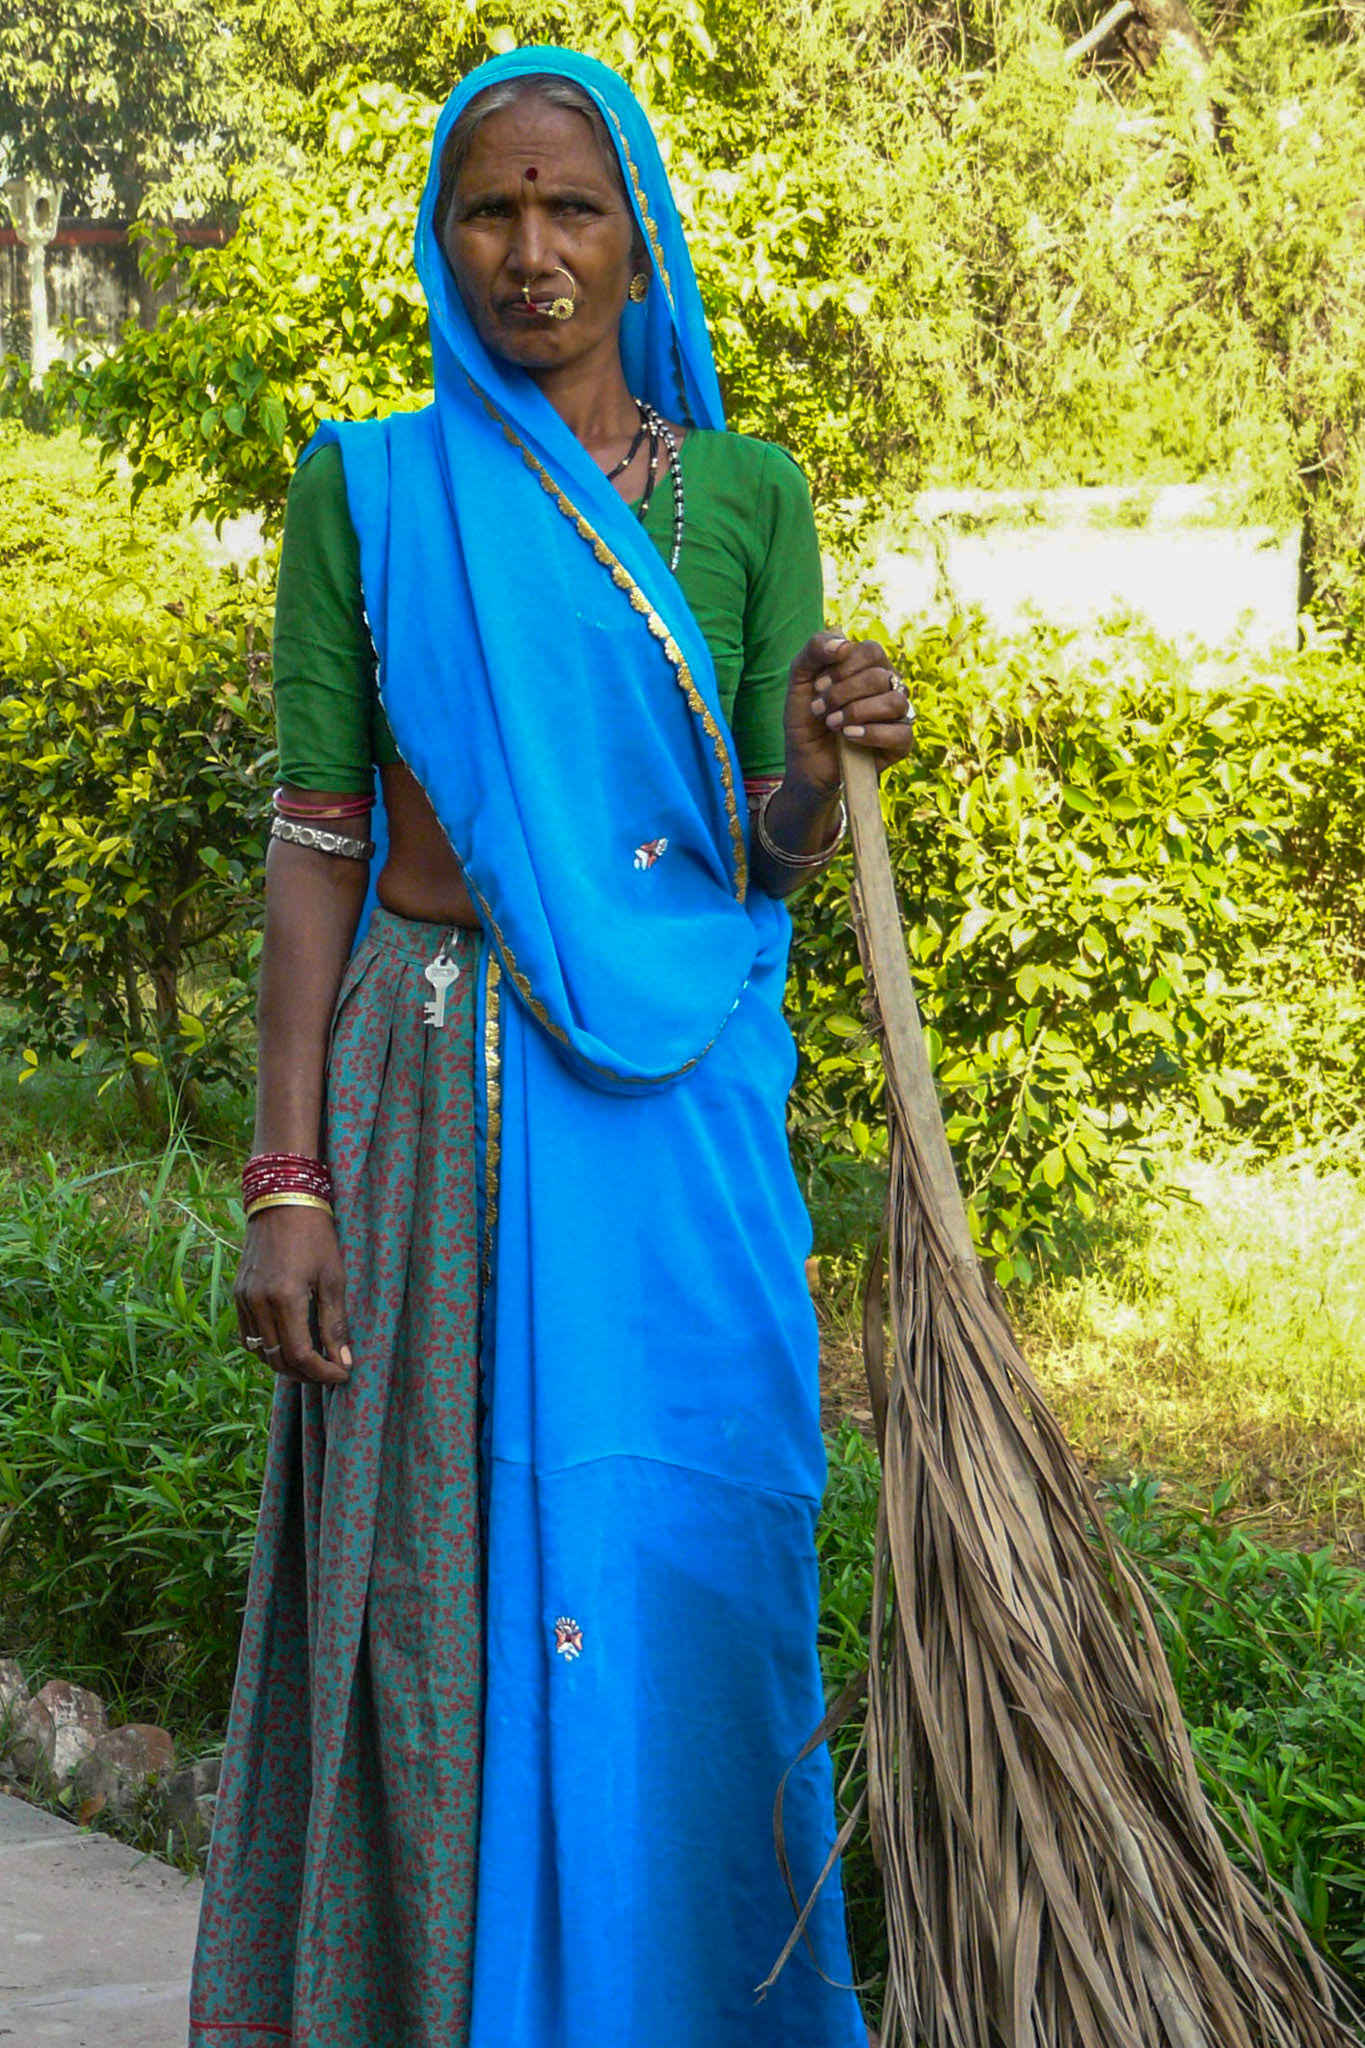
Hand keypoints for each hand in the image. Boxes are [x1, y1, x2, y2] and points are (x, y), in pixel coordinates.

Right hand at [235, 1208, 352, 1387]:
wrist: (282, 1201)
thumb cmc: (315, 1235)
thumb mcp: (333, 1278)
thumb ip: (335, 1324)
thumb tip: (344, 1361)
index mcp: (284, 1299)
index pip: (300, 1355)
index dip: (322, 1372)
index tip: (343, 1374)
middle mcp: (257, 1303)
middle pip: (277, 1360)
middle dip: (306, 1374)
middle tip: (330, 1372)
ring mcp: (243, 1299)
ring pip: (260, 1352)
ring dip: (286, 1364)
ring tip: (312, 1362)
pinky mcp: (237, 1294)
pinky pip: (248, 1335)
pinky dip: (268, 1348)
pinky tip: (288, 1344)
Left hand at [784, 629, 914, 794]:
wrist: (806, 761)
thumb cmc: (807, 718)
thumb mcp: (800, 679)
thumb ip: (814, 650)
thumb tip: (844, 644)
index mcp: (870, 667)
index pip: (872, 651)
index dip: (843, 667)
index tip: (818, 686)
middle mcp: (889, 687)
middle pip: (880, 677)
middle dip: (843, 693)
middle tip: (820, 710)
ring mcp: (898, 715)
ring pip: (895, 702)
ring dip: (856, 713)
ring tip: (832, 725)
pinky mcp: (901, 743)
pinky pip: (901, 733)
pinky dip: (872, 734)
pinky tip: (849, 737)